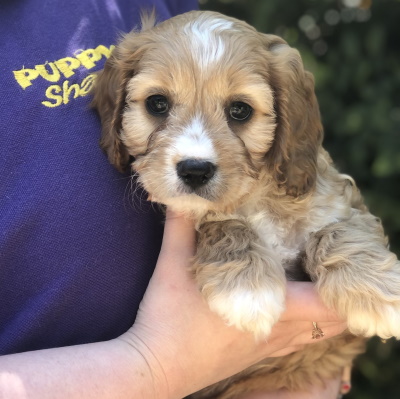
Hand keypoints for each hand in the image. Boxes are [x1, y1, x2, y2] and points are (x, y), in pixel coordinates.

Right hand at [120, 210, 346, 398]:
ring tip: (320, 290)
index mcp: (265, 309)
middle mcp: (272, 332)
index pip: (323, 305)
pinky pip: (292, 347)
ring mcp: (264, 349)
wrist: (152, 368)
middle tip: (332, 272)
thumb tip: (185, 196)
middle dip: (338, 300)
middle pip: (327, 324)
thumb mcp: (172, 265)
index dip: (341, 289)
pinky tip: (294, 319)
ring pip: (312, 337)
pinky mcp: (252, 359)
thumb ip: (181, 226)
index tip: (337, 265)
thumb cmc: (166, 318)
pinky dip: (304, 333)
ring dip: (322, 317)